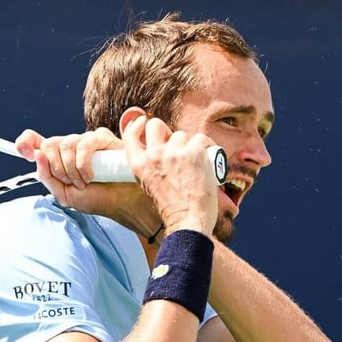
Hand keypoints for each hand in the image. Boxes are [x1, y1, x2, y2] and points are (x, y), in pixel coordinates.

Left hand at [15, 128, 159, 234]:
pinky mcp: (102, 138)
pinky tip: (91, 176)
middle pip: (49, 143)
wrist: (121, 204)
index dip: (27, 142)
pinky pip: (84, 143)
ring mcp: (86, 141)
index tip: (23, 148)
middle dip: (56, 167)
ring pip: (65, 143)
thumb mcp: (64, 195)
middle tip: (69, 182)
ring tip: (84, 182)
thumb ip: (47, 177)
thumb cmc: (98, 199)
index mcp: (59, 159)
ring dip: (71, 169)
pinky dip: (83, 164)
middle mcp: (71, 147)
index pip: (37, 142)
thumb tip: (36, 155)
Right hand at [122, 115, 217, 235]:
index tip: (143, 121)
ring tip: (196, 162)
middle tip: (176, 144)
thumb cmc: (172, 208)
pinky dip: (208, 146)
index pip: (131, 135)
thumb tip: (159, 149)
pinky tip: (209, 158)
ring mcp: (174, 152)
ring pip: (182, 135)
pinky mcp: (194, 152)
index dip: (137, 124)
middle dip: (166, 130)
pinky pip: (202, 139)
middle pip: (155, 125)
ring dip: (190, 145)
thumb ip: (149, 166)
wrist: (187, 221)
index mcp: (139, 165)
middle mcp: (153, 156)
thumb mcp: (148, 185)